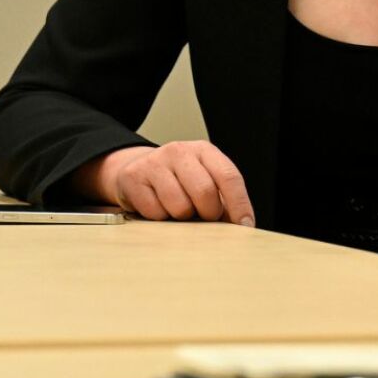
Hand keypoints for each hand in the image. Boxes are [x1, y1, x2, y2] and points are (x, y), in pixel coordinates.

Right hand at [79, 141, 254, 224]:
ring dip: (182, 217)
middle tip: (203, 216)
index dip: (240, 205)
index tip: (244, 226)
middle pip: (205, 193)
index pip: (229, 177)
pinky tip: (158, 206)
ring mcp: (154, 162)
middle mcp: (179, 151)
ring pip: (179, 206)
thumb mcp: (204, 180)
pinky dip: (159, 218)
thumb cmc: (179, 181)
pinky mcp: (133, 177)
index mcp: (204, 151)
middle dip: (208, 213)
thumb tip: (239, 227)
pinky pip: (155, 213)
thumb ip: (223, 199)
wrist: (138, 169)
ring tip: (177, 208)